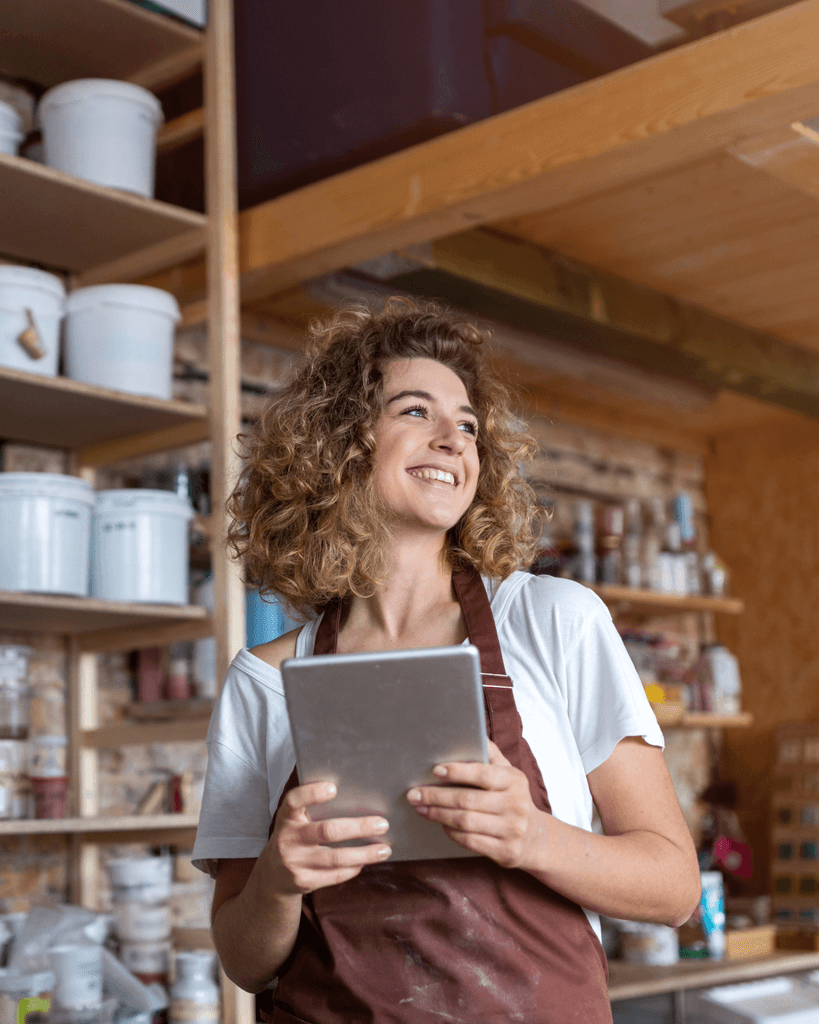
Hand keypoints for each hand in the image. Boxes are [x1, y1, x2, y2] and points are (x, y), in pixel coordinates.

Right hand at [267, 781, 391, 895]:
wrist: (273, 875)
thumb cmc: (295, 837)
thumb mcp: (295, 820)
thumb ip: (313, 809)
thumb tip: (357, 798)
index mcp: (286, 817)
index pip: (294, 801)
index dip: (312, 793)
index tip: (334, 787)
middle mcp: (288, 839)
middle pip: (327, 831)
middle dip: (358, 827)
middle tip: (383, 824)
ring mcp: (294, 862)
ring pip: (335, 858)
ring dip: (364, 853)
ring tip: (384, 849)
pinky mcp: (303, 882)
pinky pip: (334, 875)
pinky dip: (353, 868)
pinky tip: (365, 862)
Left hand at [406, 740, 543, 868]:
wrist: (535, 837)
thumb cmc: (512, 798)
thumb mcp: (508, 773)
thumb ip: (490, 754)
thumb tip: (471, 730)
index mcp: (514, 780)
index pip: (483, 774)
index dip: (457, 772)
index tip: (435, 771)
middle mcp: (516, 804)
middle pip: (467, 800)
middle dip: (436, 796)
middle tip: (414, 794)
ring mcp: (512, 829)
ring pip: (465, 822)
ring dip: (438, 814)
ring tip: (421, 808)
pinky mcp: (506, 851)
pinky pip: (470, 841)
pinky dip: (451, 832)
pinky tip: (441, 824)